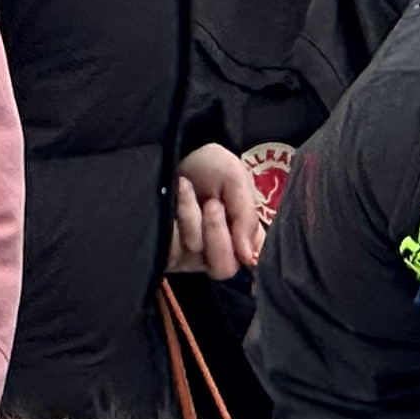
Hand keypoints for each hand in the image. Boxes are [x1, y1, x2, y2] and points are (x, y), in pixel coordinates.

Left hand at [168, 144, 266, 278]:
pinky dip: (182, 216)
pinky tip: (179, 192)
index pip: (251, 260)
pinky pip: (175, 249)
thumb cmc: (208, 166)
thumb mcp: (235, 178)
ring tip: (189, 187)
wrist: (174, 150)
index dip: (248, 248)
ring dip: (195, 217)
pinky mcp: (167, 254)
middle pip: (224, 269)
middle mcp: (217, 251)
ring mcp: (191, 256)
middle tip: (214, 203)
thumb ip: (247, 216)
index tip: (239, 224)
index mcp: (241, 237)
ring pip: (199, 254)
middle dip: (218, 232)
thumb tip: (249, 257)